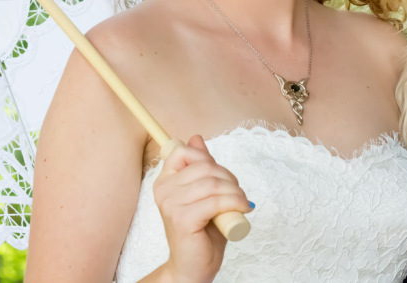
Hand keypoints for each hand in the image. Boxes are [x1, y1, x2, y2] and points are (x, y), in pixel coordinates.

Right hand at [152, 135, 252, 282]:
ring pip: (213, 184)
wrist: (193, 267)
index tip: (221, 176)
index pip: (183, 152)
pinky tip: (242, 210)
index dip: (207, 159)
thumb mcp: (204, 194)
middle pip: (205, 167)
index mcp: (165, 181)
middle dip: (229, 178)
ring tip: (242, 204)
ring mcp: (171, 205)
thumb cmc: (200, 232)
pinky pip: (216, 201)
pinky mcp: (183, 219)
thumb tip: (196, 137)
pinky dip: (234, 203)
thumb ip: (200, 167)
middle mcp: (164, 190)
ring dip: (235, 192)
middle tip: (238, 194)